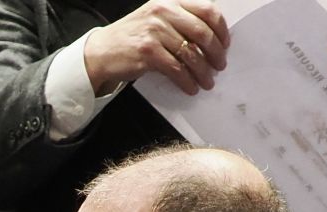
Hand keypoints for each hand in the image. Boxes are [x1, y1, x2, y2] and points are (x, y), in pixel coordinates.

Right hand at [83, 0, 230, 96]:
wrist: (101, 51)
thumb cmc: (131, 37)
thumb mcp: (156, 18)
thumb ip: (180, 21)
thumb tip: (210, 39)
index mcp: (170, 2)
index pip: (207, 10)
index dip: (221, 29)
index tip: (225, 44)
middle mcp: (163, 12)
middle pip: (202, 33)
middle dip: (216, 53)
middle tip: (220, 65)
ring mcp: (155, 32)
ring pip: (190, 54)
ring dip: (203, 71)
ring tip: (207, 81)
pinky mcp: (148, 53)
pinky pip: (176, 69)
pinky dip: (187, 81)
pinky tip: (191, 87)